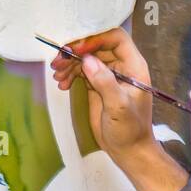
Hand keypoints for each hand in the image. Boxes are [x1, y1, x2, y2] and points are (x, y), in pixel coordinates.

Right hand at [50, 29, 188, 190]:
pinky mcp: (97, 85)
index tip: (76, 49)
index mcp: (133, 66)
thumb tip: (88, 61)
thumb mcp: (118, 108)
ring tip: (57, 75)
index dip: (95, 39)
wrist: (128, 151)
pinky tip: (62, 84)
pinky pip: (82, 71)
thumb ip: (105, 83)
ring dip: (70, 63)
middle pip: (97, 46)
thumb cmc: (130, 131)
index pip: (115, 38)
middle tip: (58, 60)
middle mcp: (121, 66)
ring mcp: (108, 75)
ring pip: (87, 58)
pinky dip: (70, 74)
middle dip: (76, 50)